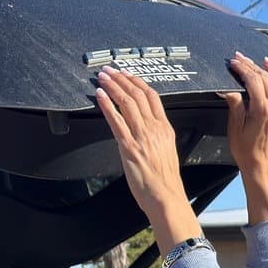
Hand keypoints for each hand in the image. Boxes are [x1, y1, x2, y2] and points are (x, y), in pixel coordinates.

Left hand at [94, 67, 201, 253]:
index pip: (152, 97)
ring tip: (103, 77)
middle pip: (138, 95)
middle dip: (122, 79)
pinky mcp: (129, 146)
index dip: (138, 82)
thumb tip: (148, 133)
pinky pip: (116, 120)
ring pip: (127, 102)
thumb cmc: (165, 183)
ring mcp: (142, 136)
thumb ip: (157, 139)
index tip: (127, 74)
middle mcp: (154, 128)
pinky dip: (107, 105)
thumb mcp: (167, 153)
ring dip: (113, 86)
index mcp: (165, 129)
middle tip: (110, 70)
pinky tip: (100, 96)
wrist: (166, 197)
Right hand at [223, 53, 267, 179]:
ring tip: (250, 60)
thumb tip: (228, 88)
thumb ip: (235, 103)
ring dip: (261, 68)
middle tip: (238, 58)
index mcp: (262, 110)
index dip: (242, 69)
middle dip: (250, 65)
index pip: (253, 80)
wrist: (258, 161)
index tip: (233, 62)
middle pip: (263, 77)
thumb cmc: (244, 148)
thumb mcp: (235, 126)